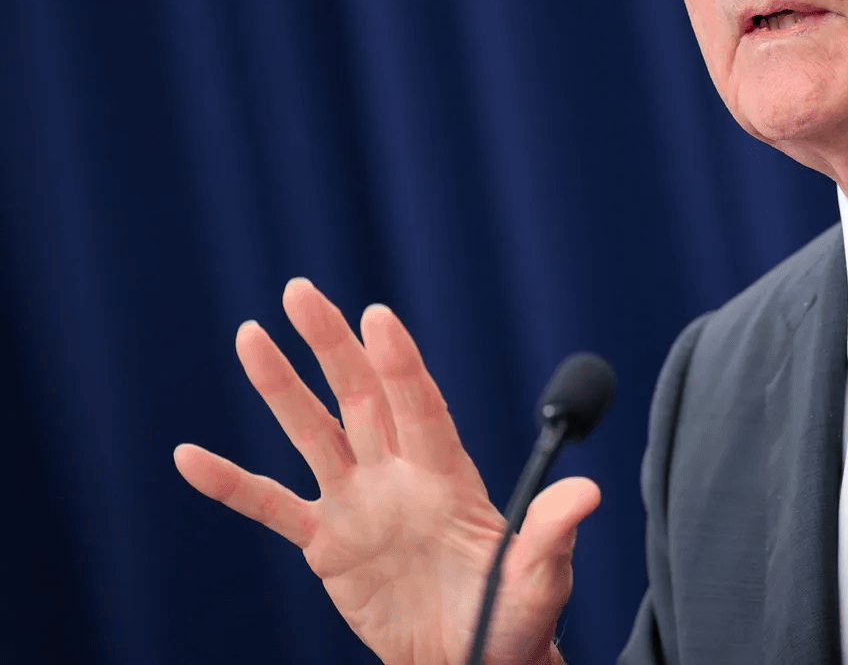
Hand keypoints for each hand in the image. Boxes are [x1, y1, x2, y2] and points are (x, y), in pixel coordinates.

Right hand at [174, 278, 593, 664]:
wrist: (471, 659)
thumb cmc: (514, 617)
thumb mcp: (540, 578)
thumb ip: (553, 533)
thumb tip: (589, 492)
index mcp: (449, 475)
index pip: (421, 406)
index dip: (401, 364)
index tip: (380, 317)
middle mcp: (399, 474)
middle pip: (362, 397)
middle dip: (333, 345)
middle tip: (301, 291)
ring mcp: (358, 503)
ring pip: (313, 433)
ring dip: (280, 388)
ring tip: (250, 335)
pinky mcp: (325, 543)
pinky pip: (270, 505)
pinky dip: (231, 483)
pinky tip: (188, 456)